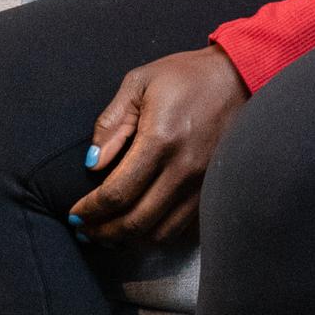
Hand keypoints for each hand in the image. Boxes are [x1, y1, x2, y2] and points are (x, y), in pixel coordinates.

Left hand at [68, 46, 250, 245]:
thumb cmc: (187, 76)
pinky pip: (181, 227)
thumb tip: (93, 162)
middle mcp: (183, 168)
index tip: (75, 213)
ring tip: (108, 231)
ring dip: (128, 239)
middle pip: (135, 222)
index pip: (117, 193)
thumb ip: (112, 122)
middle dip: (102, 231)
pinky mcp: (212, 188)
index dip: (90, 210)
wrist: (239, 76)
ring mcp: (201, 182)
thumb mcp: (140, 82)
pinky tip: (140, 224)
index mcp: (160, 139)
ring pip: (159, 233)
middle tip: (84, 229)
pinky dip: (156, 233)